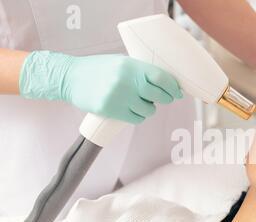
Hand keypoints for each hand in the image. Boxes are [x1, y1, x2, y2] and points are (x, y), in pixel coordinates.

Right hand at [19, 51, 182, 123]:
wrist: (70, 77)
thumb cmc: (99, 69)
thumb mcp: (121, 62)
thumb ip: (141, 71)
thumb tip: (166, 83)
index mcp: (130, 66)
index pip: (161, 78)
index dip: (173, 87)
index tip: (177, 92)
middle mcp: (126, 81)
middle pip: (158, 96)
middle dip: (164, 99)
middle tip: (162, 98)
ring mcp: (118, 97)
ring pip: (148, 110)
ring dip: (148, 109)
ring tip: (139, 103)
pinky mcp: (110, 110)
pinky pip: (136, 119)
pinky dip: (138, 117)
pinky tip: (132, 110)